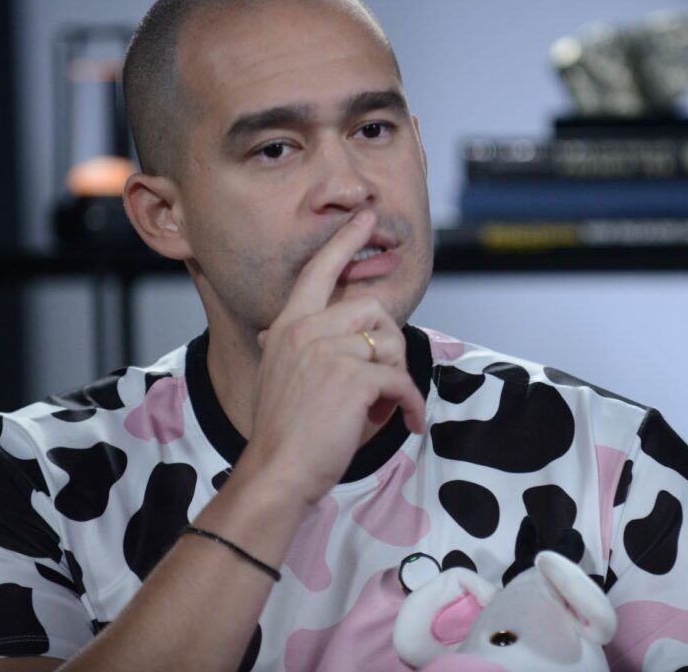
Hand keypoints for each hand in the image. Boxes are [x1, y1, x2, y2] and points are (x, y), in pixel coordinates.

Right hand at [239, 210, 425, 504]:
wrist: (276, 471)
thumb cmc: (283, 432)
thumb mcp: (283, 375)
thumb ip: (304, 348)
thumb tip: (327, 339)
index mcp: (288, 325)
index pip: (318, 271)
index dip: (344, 241)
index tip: (365, 216)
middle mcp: (306, 330)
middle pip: (373, 309)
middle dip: (388, 346)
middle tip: (382, 381)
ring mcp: (329, 352)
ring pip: (390, 346)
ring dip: (397, 379)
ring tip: (382, 407)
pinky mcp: (353, 378)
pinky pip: (401, 380)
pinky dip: (411, 404)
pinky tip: (407, 422)